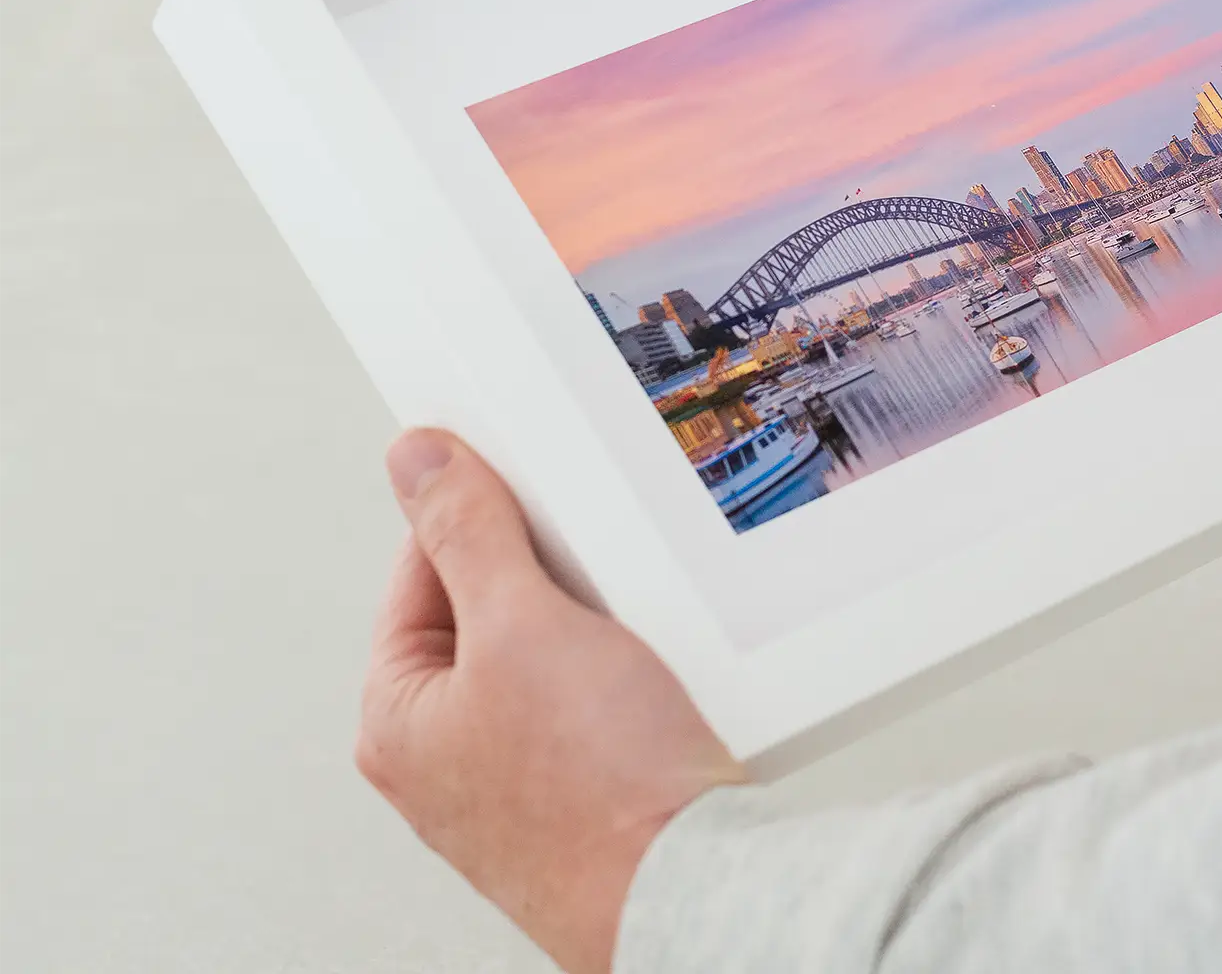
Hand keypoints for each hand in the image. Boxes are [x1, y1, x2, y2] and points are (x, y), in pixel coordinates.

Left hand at [356, 429, 742, 973]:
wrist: (695, 888)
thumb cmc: (597, 793)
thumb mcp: (521, 624)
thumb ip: (465, 532)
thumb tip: (417, 461)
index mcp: (398, 720)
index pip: (424, 572)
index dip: (481, 519)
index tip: (531, 485)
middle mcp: (448, 757)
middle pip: (494, 610)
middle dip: (553, 578)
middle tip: (595, 574)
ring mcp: (518, 780)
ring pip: (556, 654)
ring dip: (600, 625)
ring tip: (632, 636)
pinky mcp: (585, 792)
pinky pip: (600, 700)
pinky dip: (629, 675)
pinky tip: (659, 678)